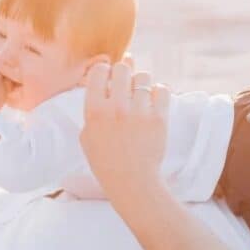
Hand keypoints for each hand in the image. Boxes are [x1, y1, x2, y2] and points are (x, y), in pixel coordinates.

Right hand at [79, 61, 170, 190]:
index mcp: (95, 111)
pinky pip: (162, 90)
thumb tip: (104, 85)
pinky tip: (154, 99)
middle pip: (123, 69)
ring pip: (144, 77)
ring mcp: (139, 112)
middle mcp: (116, 108)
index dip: (104, 70)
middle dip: (124, 72)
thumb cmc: (105, 161)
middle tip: (125, 80)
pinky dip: (159, 91)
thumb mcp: (86, 136)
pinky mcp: (158, 118)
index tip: (108, 75)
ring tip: (141, 92)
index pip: (100, 72)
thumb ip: (92, 110)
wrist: (131, 181)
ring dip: (142, 82)